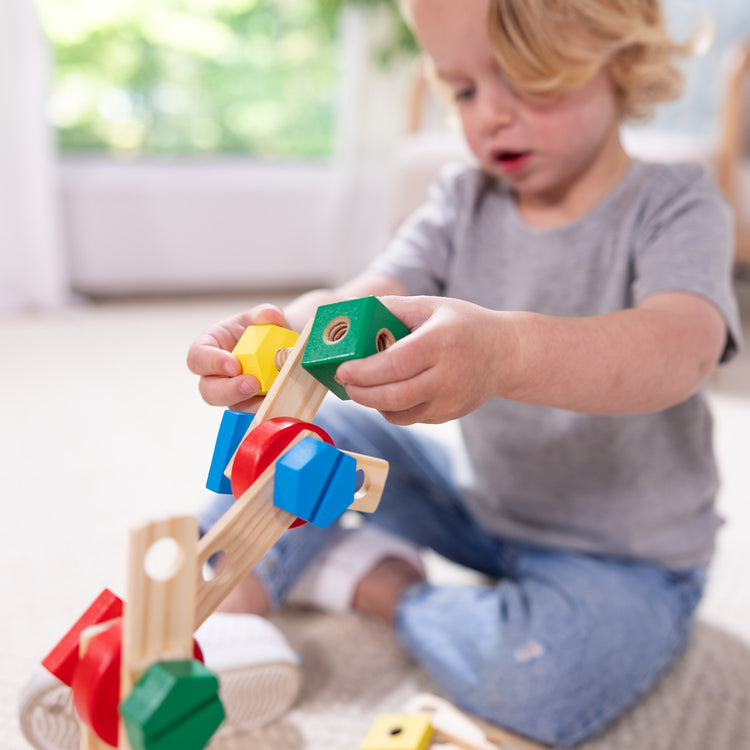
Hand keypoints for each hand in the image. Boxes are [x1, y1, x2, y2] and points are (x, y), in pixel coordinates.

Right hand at [186, 304, 287, 410]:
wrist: (282, 345)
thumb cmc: (261, 329)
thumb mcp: (261, 317)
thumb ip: (264, 314)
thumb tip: (271, 317)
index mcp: (210, 348)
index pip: (198, 358)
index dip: (212, 363)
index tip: (234, 365)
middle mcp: (217, 375)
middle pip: (209, 391)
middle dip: (230, 390)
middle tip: (252, 384)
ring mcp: (234, 394)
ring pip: (233, 407)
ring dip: (251, 404)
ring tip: (272, 394)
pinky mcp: (252, 406)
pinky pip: (255, 414)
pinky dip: (268, 411)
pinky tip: (282, 403)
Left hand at [335, 296, 517, 424]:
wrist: (505, 354)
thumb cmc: (463, 325)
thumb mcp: (430, 306)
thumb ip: (391, 308)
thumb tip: (351, 311)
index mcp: (441, 343)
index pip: (395, 365)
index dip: (364, 372)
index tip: (342, 370)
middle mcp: (448, 377)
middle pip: (393, 396)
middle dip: (360, 392)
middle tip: (344, 381)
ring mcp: (450, 401)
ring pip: (398, 413)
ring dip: (373, 402)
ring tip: (361, 386)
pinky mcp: (449, 415)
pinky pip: (410, 418)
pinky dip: (391, 408)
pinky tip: (386, 391)